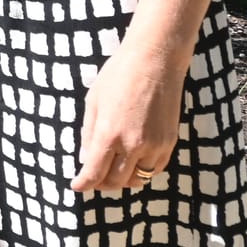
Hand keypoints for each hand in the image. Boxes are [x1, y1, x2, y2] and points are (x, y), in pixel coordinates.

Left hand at [71, 36, 185, 192]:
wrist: (155, 60)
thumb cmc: (119, 75)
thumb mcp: (93, 102)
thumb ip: (88, 134)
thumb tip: (85, 159)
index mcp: (109, 133)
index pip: (95, 173)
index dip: (84, 184)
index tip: (77, 186)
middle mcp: (133, 144)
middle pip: (116, 182)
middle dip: (101, 184)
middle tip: (93, 178)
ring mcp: (155, 145)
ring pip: (137, 179)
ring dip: (122, 179)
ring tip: (112, 169)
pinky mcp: (170, 142)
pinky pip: (154, 169)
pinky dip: (141, 170)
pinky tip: (132, 161)